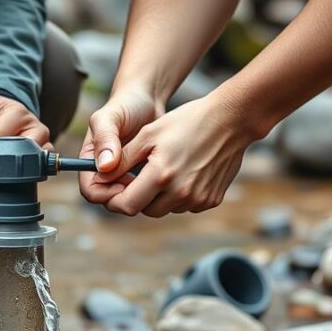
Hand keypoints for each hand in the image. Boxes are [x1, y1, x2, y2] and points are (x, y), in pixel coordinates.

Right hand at [77, 89, 161, 204]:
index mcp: (90, 160)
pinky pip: (140, 191)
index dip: (104, 193)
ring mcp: (120, 174)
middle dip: (123, 196)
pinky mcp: (137, 174)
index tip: (124, 184)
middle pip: (106, 199)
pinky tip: (158, 175)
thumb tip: (105, 167)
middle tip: (143, 183)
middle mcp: (103, 170)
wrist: (146, 99)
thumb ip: (105, 139)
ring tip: (152, 177)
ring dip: (137, 194)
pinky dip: (148, 188)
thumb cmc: (125, 104)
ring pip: (124, 198)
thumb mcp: (111, 118)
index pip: (89, 190)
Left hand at [95, 91, 255, 216]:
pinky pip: (184, 206)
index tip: (112, 189)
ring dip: (157, 196)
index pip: (126, 206)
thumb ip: (122, 160)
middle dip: (136, 197)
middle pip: (144, 210)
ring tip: (163, 169)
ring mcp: (197, 199)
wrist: (231, 120)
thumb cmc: (186, 122)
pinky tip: (183, 172)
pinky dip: (178, 195)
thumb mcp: (148, 135)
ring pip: (164, 209)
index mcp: (160, 176)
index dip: (114, 200)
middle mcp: (180, 193)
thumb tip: (100, 177)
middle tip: (138, 175)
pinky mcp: (210, 200)